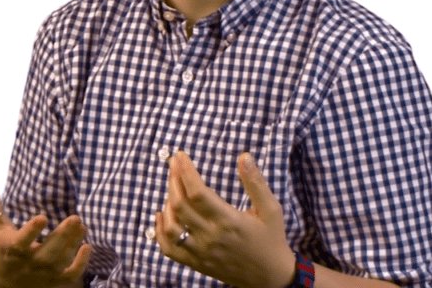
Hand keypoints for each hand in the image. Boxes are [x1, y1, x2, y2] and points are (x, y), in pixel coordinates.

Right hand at [0, 175, 90, 287]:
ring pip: (61, 261)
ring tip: (82, 226)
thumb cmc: (1, 247)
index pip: (21, 242)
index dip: (31, 231)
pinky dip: (81, 264)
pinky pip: (71, 276)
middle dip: (62, 235)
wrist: (8, 285)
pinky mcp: (55, 281)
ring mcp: (43, 274)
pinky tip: (87, 246)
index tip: (42, 217)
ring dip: (73, 244)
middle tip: (75, 217)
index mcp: (11, 249)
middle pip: (47, 251)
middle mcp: (28, 263)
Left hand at [155, 152, 294, 287]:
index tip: (180, 155)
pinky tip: (161, 214)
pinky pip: (169, 249)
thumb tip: (244, 156)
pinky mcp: (196, 263)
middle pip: (180, 205)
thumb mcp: (271, 209)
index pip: (198, 192)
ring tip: (173, 188)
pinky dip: (159, 231)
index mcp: (229, 221)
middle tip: (173, 165)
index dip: (185, 171)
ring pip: (171, 226)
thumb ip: (256, 183)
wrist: (271, 277)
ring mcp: (201, 253)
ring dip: (167, 203)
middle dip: (173, 180)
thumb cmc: (271, 239)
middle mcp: (212, 238)